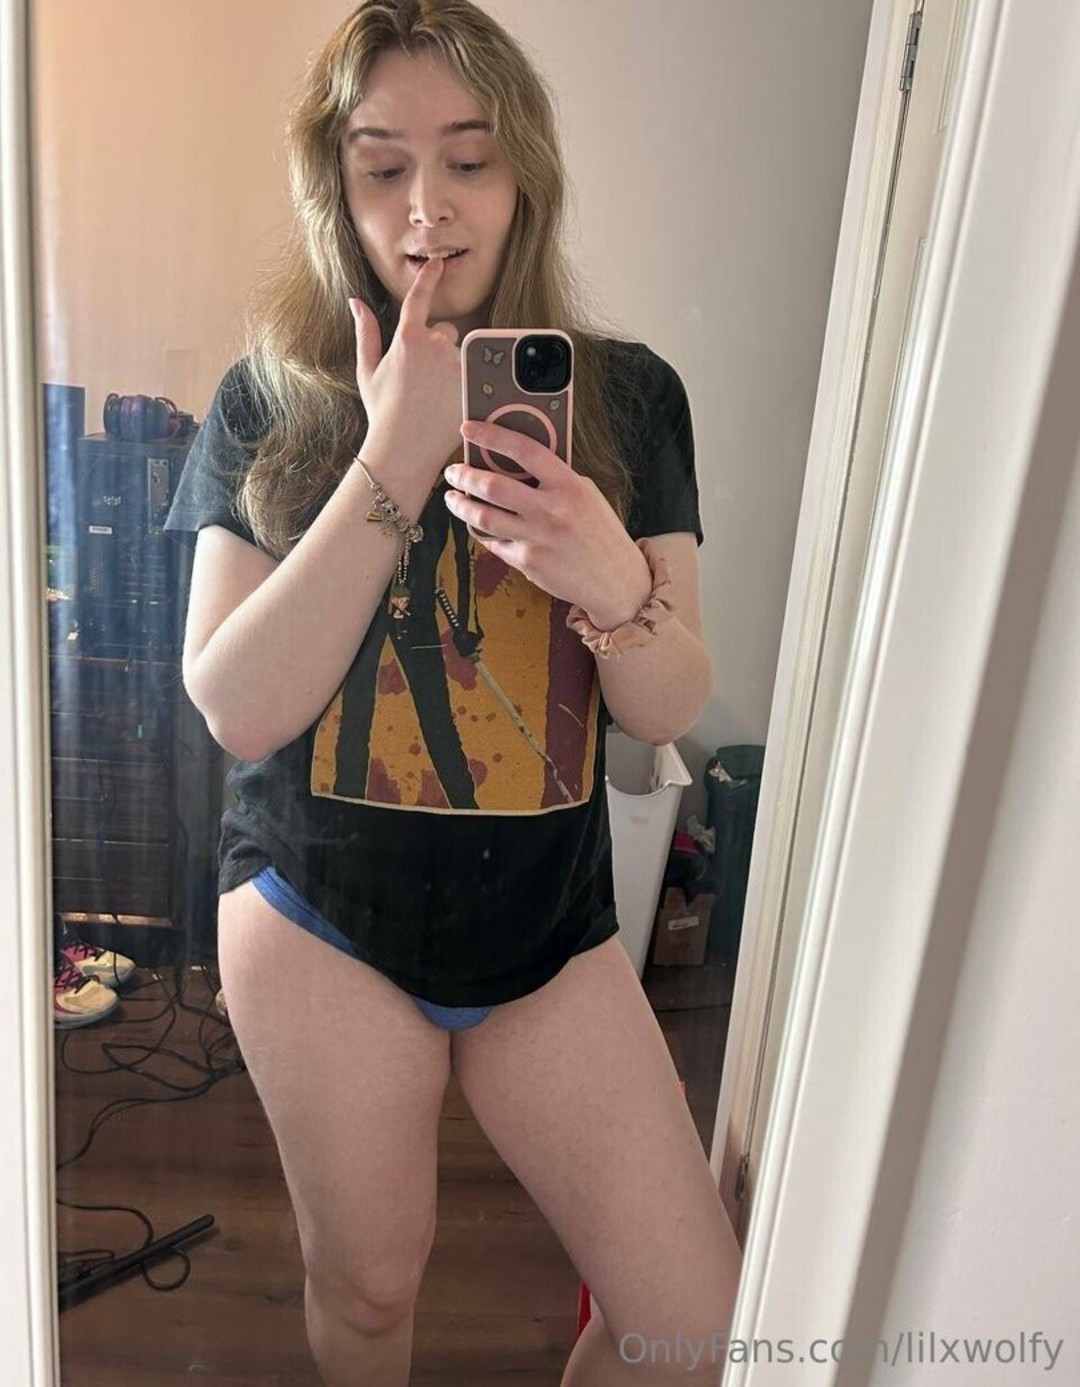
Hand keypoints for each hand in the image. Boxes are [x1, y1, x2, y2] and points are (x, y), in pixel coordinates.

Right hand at [349, 258, 461, 470]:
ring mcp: (458, 365)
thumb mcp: (367, 371)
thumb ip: (366, 333)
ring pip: (461, 353)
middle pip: (446, 332)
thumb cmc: (382, 412)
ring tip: (437, 396)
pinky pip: (475, 372)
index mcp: (407, 338)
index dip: (429, 278)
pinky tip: (451, 401)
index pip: (420, 298)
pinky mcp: (474, 383)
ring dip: (453, 366)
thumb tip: (355, 302)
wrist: (404, 449)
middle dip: (438, 348)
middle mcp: (436, 346)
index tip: (437, 264)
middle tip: (424, 381)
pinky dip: (468, 382)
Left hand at [443, 419, 652, 627]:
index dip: (492, 435)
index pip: (524, 450)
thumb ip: (554, 479)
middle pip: (492, 486)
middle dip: (464, 475)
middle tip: (453, 472)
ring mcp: (536, 538)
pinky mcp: (527, 562)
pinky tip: (476, 523)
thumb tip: (513, 461)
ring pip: (481, 516)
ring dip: (460, 504)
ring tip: (452, 497)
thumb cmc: (600, 533)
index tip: (469, 428)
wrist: (615, 581)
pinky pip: (492, 541)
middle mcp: (550, 511)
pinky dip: (480, 530)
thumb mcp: (586, 495)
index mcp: (569, 486)